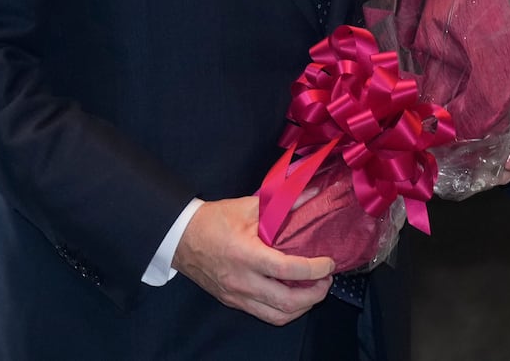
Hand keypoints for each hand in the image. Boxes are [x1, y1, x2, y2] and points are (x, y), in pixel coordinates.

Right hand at [172, 196, 334, 325]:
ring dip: (302, 307)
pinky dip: (284, 310)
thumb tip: (313, 193)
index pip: (288, 269)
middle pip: (287, 302)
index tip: (329, 263)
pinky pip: (265, 315)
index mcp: (246, 255)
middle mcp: (242, 281)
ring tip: (313, 291)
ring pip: (278, 316)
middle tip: (326, 280)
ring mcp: (237, 296)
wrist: (180, 238)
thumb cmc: (213, 221)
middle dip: (315, 295)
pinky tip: (293, 296)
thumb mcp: (248, 206)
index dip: (314, 269)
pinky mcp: (234, 302)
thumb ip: (283, 202)